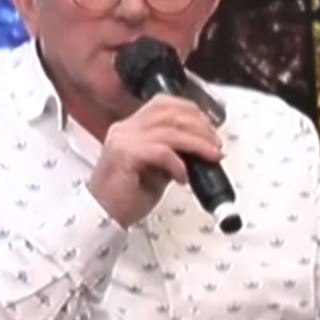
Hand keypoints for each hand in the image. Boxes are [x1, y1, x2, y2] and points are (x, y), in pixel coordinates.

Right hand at [88, 95, 221, 225]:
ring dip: (197, 143)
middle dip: (199, 126)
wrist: (104, 216)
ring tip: (210, 156)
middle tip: (215, 144)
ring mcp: (123, 140)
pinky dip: (178, 163)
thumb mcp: (158, 169)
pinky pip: (161, 151)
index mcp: (132, 128)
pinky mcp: (124, 155)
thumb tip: (200, 148)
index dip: (191, 111)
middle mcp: (125, 129)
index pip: (163, 104)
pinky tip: (183, 177)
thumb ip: (174, 153)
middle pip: (169, 112)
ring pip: (169, 130)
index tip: (210, 128)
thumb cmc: (127, 196)